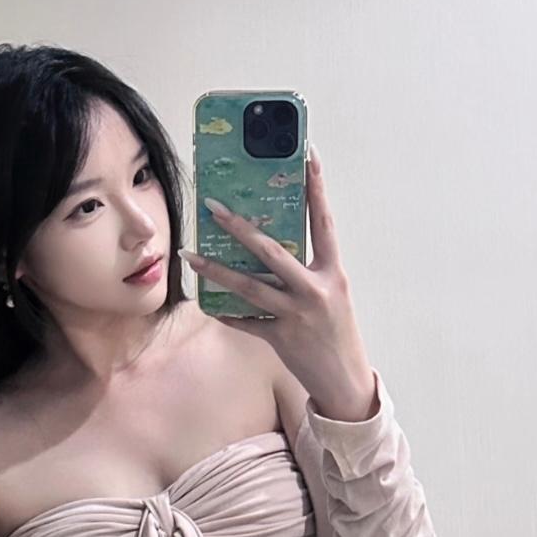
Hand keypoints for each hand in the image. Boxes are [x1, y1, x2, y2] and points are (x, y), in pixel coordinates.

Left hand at [179, 145, 377, 420]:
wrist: (345, 380)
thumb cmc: (337, 333)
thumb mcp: (331, 295)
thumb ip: (307, 272)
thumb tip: (271, 249)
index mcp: (332, 272)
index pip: (323, 221)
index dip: (316, 187)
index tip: (306, 155)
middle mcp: (315, 289)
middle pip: (272, 250)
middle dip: (240, 227)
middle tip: (213, 207)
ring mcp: (297, 314)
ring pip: (249, 286)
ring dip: (216, 269)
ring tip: (191, 254)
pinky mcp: (280, 337)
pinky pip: (245, 321)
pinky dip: (226, 312)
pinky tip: (208, 304)